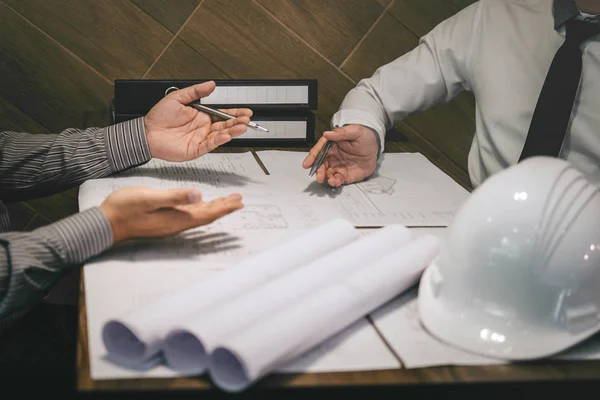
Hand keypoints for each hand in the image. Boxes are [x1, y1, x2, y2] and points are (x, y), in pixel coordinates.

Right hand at [99, 186, 242, 242]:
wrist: (105, 222)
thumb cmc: (124, 209)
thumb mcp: (149, 198)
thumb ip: (174, 196)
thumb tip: (199, 195)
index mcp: (177, 219)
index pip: (207, 214)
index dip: (224, 208)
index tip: (239, 202)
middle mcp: (176, 224)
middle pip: (207, 215)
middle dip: (224, 207)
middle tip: (239, 201)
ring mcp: (170, 223)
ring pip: (199, 215)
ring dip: (214, 208)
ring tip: (228, 202)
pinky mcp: (163, 219)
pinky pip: (189, 214)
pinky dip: (201, 208)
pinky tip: (201, 204)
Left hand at [143, 81, 252, 160]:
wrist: (146, 132)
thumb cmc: (158, 117)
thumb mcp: (178, 98)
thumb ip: (196, 92)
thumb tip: (211, 85)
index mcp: (201, 115)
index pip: (222, 114)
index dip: (234, 113)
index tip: (245, 111)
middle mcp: (203, 127)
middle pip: (225, 124)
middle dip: (238, 122)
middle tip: (248, 119)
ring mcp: (200, 139)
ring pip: (221, 135)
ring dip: (233, 131)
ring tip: (243, 127)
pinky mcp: (196, 149)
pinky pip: (211, 144)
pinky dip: (220, 140)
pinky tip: (227, 135)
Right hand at [302, 124, 378, 186]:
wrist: (375, 147)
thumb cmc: (364, 137)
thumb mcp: (355, 131)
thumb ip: (341, 133)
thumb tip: (327, 133)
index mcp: (331, 145)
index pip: (318, 151)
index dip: (312, 157)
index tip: (307, 164)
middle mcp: (332, 157)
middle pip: (321, 165)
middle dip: (318, 171)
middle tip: (319, 177)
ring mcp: (338, 166)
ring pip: (327, 174)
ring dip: (326, 178)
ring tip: (329, 180)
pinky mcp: (345, 175)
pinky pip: (338, 180)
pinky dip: (335, 182)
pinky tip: (335, 182)